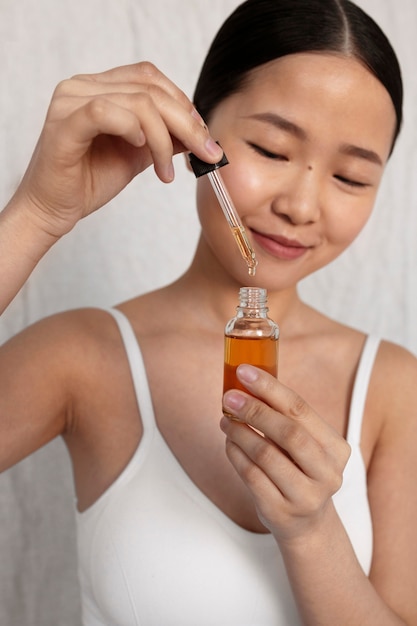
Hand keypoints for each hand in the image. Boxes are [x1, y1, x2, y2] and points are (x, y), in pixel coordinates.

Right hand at [12, 62, 221, 238]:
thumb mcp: (138, 155)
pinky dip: (132, 130)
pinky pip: (105, 111)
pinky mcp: (63, 124)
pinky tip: (140, 151)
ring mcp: (71, 102)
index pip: (149, 78)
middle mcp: (83, 86)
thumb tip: (200, 132)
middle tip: (205, 154)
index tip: (202, 136)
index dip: (182, 103)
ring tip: (166, 171)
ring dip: (163, 139)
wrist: (55, 210)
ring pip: (136, 102)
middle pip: (149, 89)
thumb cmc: (89, 181)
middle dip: (186, 124)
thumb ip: (164, 138)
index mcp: (99, 87)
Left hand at [220, 364, 350, 543]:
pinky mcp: (280, 511)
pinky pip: (251, 475)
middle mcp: (327, 473)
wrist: (307, 524)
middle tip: (229, 397)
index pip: (301, 409)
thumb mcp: (305, 445)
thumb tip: (247, 382)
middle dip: (254, 410)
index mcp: (336, 448)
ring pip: (265, 454)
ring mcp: (305, 496)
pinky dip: (235, 454)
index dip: (270, 388)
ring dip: (240, 432)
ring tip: (226, 420)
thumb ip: (286, 418)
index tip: (244, 371)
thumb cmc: (300, 470)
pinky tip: (229, 443)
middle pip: (288, 432)